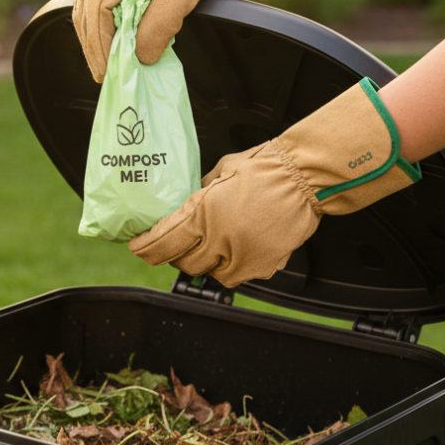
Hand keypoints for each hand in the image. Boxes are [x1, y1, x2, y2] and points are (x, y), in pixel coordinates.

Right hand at [72, 0, 199, 82]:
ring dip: (95, 36)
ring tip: (105, 59)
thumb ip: (158, 28)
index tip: (108, 71)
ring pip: (87, 7)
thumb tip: (140, 58)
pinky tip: (111, 35)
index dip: (101, 48)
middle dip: (94, 47)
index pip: (96, 16)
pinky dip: (101, 20)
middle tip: (103, 73)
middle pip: (86, 13)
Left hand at [129, 78, 422, 287]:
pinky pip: (239, 277)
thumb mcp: (220, 171)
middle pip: (185, 263)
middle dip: (178, 255)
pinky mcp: (264, 265)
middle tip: (182, 244)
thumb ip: (198, 192)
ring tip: (214, 246)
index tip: (139, 248)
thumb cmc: (266, 167)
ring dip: (207, 263)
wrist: (305, 175)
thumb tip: (185, 203)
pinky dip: (232, 267)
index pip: (162, 243)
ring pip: (211, 274)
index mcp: (203, 213)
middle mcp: (220, 239)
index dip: (146, 249)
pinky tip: (237, 250)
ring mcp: (243, 255)